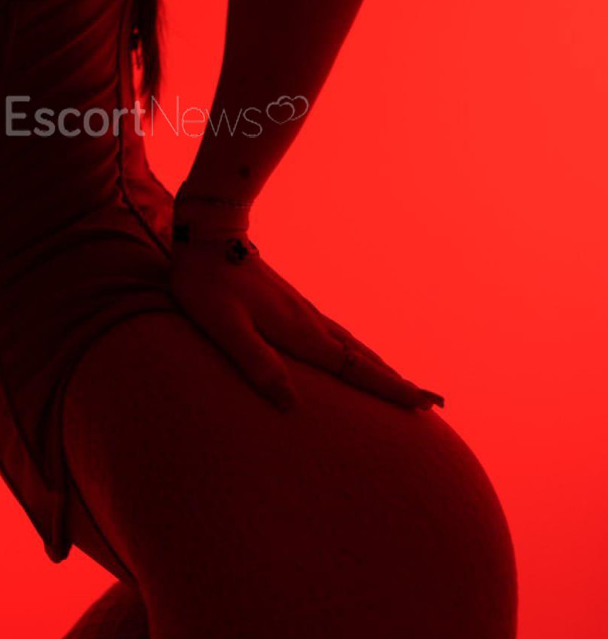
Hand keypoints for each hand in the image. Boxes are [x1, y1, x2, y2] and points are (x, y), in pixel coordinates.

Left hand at [167, 237, 443, 413]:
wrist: (207, 234)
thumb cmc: (207, 283)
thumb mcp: (224, 326)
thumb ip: (254, 361)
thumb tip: (290, 405)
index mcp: (298, 331)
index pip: (352, 367)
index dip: (387, 387)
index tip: (422, 404)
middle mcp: (308, 321)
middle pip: (362, 358)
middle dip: (395, 381)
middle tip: (431, 403)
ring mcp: (302, 311)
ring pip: (351, 345)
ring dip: (379, 366)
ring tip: (403, 384)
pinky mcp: (290, 305)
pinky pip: (334, 336)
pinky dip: (355, 352)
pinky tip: (350, 355)